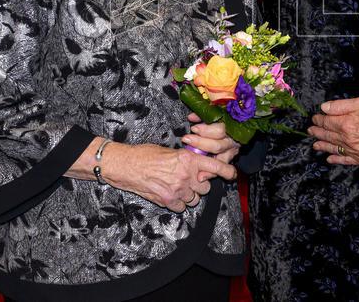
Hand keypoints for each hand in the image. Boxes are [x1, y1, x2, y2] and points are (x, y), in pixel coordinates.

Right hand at [104, 142, 236, 212]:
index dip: (227, 171)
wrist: (125, 165)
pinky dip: (178, 204)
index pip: (215, 166)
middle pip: (205, 187)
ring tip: (176, 187)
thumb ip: (186, 160)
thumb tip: (198, 166)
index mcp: (188, 159)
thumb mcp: (170, 151)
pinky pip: (182, 207)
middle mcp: (185, 175)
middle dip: (199, 185)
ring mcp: (177, 189)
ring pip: (194, 199)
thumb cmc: (144, 154)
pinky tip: (169, 195)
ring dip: (189, 195)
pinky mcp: (167, 201)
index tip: (232, 175)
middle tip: (189, 180)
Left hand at [184, 112, 240, 179]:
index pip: (220, 130)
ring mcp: (231, 151)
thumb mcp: (215, 111)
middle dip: (200, 143)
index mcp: (231, 126)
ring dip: (205, 160)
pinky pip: (220, 169)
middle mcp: (232, 140)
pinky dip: (210, 173)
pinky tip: (201, 176)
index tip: (194, 128)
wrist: (234, 126)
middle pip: (218, 146)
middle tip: (187, 139)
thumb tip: (192, 117)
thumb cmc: (222, 117)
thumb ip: (204, 114)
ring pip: (220, 160)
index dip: (206, 130)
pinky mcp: (229, 160)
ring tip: (192, 158)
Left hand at [308, 97, 358, 164]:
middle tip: (311, 130)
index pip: (327, 122)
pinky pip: (346, 161)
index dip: (319, 119)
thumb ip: (341, 105)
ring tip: (315, 145)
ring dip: (322, 146)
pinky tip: (330, 159)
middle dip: (317, 132)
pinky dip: (336, 160)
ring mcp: (355, 150)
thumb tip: (324, 107)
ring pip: (334, 148)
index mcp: (346, 124)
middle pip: (328, 136)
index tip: (315, 117)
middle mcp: (348, 139)